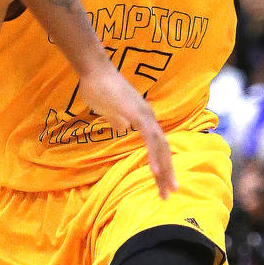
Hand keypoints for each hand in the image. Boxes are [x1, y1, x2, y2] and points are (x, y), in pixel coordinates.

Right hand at [79, 66, 176, 198]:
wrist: (94, 70)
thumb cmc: (98, 88)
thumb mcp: (108, 110)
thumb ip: (116, 119)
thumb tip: (121, 128)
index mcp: (144, 118)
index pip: (157, 146)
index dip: (161, 165)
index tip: (163, 184)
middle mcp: (149, 117)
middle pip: (164, 149)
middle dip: (168, 173)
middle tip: (170, 194)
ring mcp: (145, 115)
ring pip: (161, 147)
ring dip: (164, 169)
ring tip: (166, 189)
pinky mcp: (138, 114)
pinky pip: (149, 139)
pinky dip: (154, 156)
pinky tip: (155, 172)